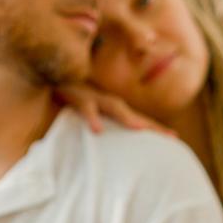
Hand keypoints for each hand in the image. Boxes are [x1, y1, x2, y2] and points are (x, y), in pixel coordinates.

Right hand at [52, 83, 174, 136]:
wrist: (47, 75)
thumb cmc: (63, 99)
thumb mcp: (82, 116)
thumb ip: (93, 127)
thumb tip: (100, 147)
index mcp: (109, 108)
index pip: (136, 119)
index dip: (154, 128)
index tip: (176, 138)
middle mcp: (105, 101)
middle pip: (134, 115)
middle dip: (153, 126)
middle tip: (172, 138)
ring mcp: (93, 97)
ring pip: (115, 108)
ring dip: (128, 118)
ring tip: (141, 129)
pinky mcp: (76, 96)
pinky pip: (86, 108)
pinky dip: (93, 118)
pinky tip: (97, 130)